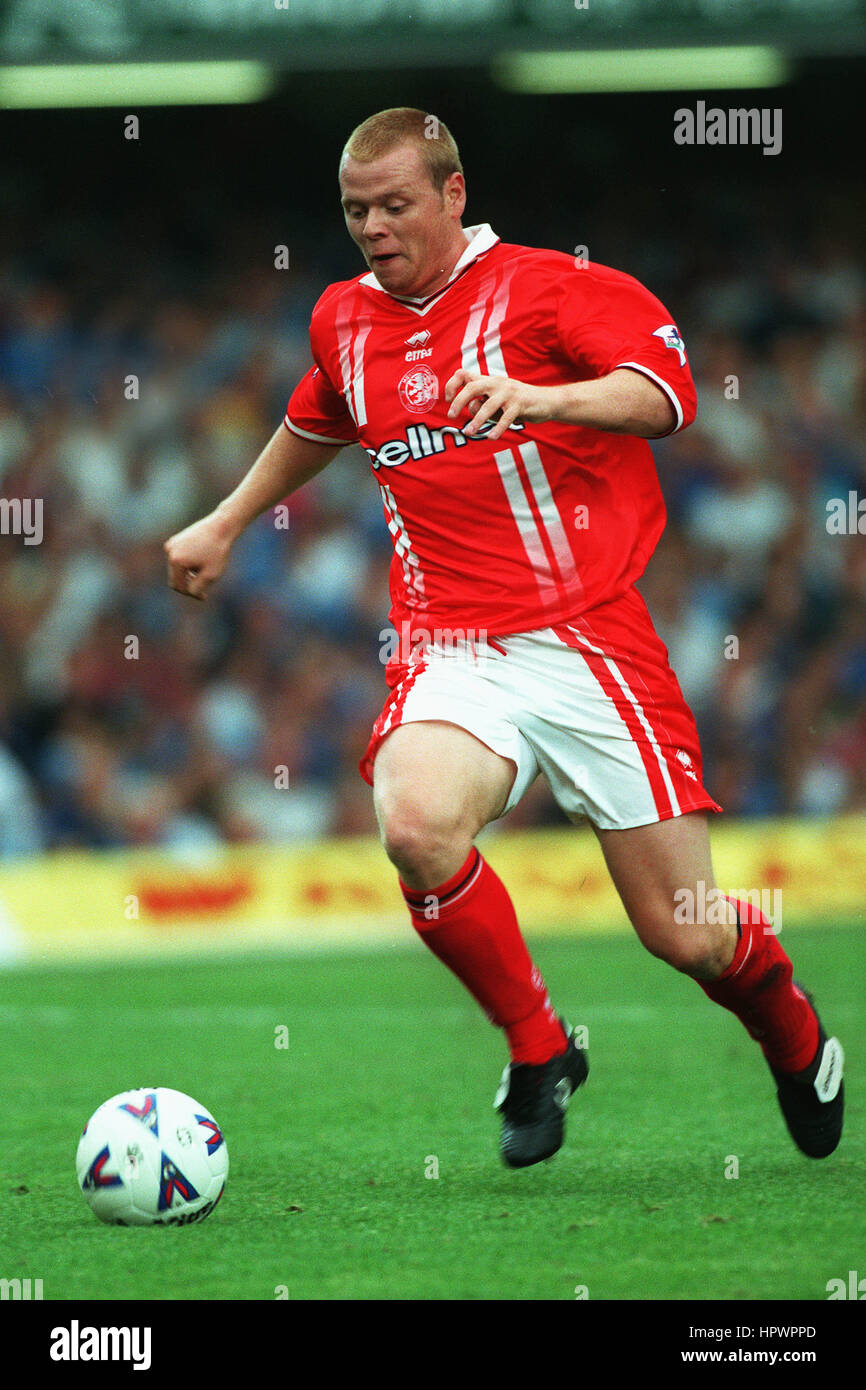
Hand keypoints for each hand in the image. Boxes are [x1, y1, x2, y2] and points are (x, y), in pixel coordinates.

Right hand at [164, 510, 235, 600]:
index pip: (178, 586)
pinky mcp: (177, 539)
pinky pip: (180, 558)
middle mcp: (170, 551)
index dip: (191, 594)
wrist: (222, 526)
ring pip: (178, 568)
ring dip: (190, 573)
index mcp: (175, 561)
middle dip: (189, 583)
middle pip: (176, 577)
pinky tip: (203, 561)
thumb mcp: (210, 575)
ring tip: (206, 570)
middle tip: (205, 587)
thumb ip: (197, 588)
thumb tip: (188, 592)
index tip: (204, 595)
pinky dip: (189, 563)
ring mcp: (172, 544)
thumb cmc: (218, 550)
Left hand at [444, 369, 561, 440]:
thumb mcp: (497, 401)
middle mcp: (496, 383)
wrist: (546, 401)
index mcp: (488, 380)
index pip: (463, 374)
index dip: (452, 385)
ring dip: (477, 420)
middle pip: (472, 387)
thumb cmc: (516, 403)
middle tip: (451, 416)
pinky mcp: (520, 404)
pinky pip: (505, 418)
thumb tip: (469, 408)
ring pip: (488, 405)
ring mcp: (508, 393)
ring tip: (468, 432)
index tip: (447, 399)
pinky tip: (491, 437)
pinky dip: (497, 428)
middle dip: (459, 401)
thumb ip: (482, 404)